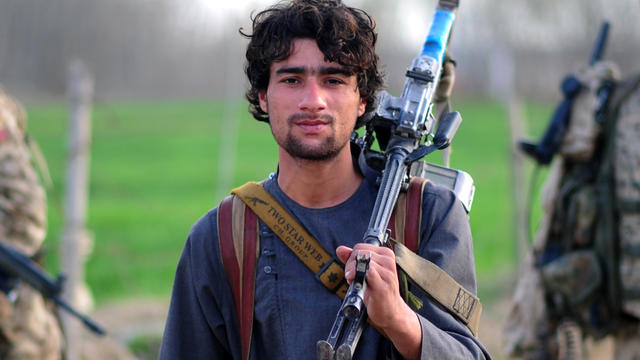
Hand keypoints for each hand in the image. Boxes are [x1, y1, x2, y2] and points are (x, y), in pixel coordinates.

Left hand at [336, 244, 421, 358]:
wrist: (391, 312)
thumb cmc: (378, 292)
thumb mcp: (365, 272)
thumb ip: (353, 260)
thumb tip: (340, 249)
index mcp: (386, 254)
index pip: (360, 247)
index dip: (352, 258)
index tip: (354, 271)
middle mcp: (388, 261)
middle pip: (359, 253)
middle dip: (350, 266)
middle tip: (352, 278)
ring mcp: (387, 273)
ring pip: (361, 263)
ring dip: (352, 274)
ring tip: (358, 284)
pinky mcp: (383, 286)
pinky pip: (367, 273)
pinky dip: (358, 278)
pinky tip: (359, 286)